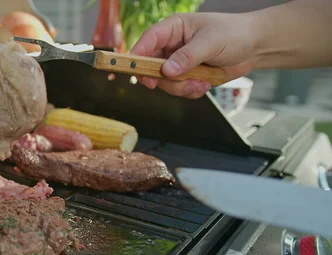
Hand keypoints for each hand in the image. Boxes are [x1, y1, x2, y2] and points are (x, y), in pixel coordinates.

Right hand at [130, 12, 258, 97]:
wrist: (255, 46)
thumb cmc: (234, 34)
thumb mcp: (210, 43)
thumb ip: (187, 57)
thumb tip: (167, 71)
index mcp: (174, 28)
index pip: (148, 40)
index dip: (138, 55)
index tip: (134, 69)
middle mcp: (171, 46)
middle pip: (151, 65)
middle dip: (163, 78)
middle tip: (174, 82)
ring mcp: (178, 62)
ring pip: (164, 82)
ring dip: (181, 87)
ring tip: (201, 82)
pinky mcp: (187, 76)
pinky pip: (178, 90)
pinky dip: (190, 91)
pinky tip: (205, 83)